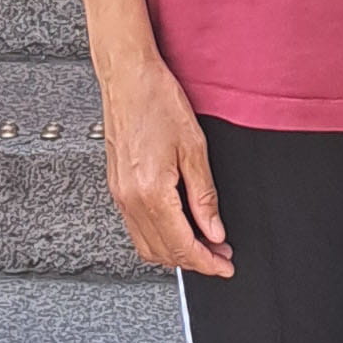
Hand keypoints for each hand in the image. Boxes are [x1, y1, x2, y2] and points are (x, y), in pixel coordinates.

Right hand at [95, 42, 230, 275]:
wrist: (126, 76)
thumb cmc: (156, 99)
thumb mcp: (194, 147)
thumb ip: (204, 195)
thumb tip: (214, 230)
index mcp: (151, 192)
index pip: (182, 246)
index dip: (208, 262)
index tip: (225, 266)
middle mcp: (130, 199)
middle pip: (163, 252)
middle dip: (195, 261)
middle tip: (220, 254)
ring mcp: (120, 194)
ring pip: (147, 245)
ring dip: (175, 251)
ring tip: (203, 241)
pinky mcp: (117, 186)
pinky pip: (136, 227)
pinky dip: (159, 237)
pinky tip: (178, 225)